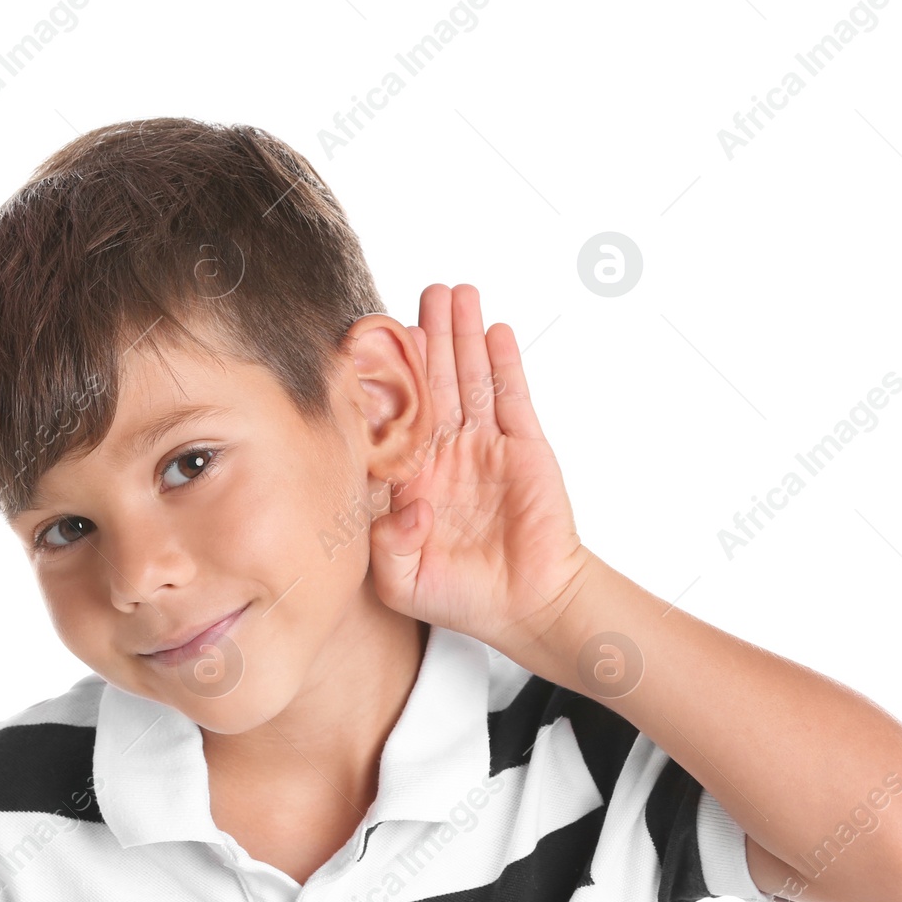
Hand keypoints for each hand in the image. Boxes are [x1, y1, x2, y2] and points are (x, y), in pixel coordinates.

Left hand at [367, 283, 593, 660]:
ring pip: (470, 378)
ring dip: (464, 335)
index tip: (373, 339)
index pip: (393, 416)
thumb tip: (407, 502)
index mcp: (409, 477)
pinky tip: (496, 330)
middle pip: (433, 382)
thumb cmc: (462, 597)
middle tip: (423, 294)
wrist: (528, 608)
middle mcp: (445, 453)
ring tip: (457, 294)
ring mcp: (485, 447)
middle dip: (429, 336)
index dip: (387, 377)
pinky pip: (512, 397)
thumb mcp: (401, 581)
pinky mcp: (523, 447)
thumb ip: (386, 545)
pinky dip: (504, 364)